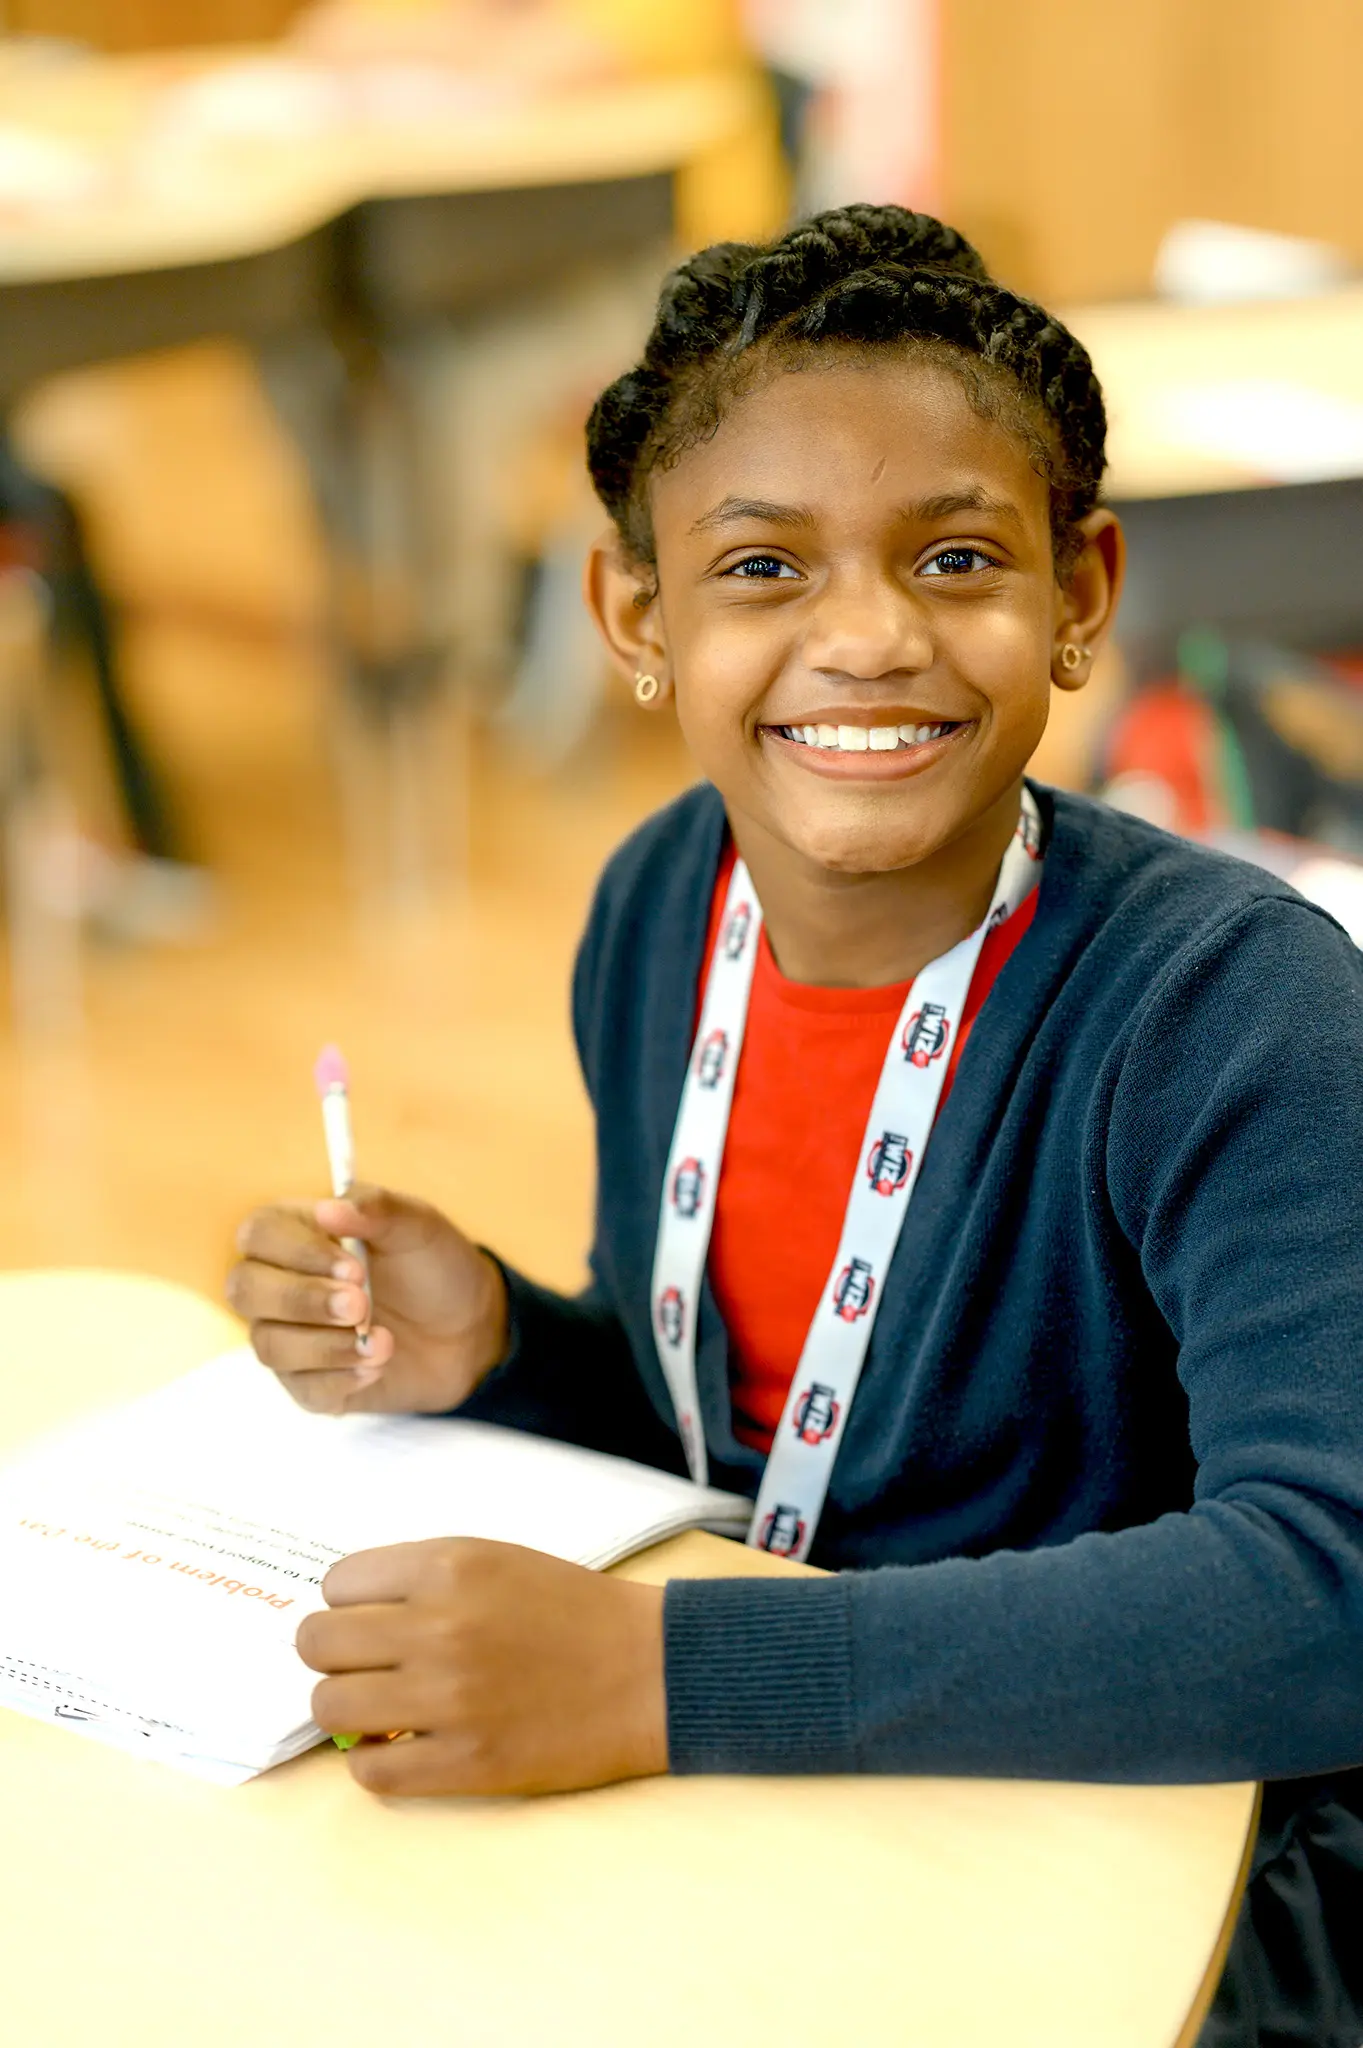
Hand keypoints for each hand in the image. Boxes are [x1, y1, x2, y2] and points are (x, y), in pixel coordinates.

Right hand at [227, 1186, 508, 1415]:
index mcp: (298, 1233)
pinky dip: (342, 1379)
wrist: (471, 1330)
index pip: (258, 1234)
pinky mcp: (310, 1383)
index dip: (296, 1252)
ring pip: (269, 1346)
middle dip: (302, 1301)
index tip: (353, 1267)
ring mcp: (291, 1336)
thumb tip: (328, 1208)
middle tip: (361, 1305)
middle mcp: (281, 1283)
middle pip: (243, 1290)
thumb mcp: (418, 1227)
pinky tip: (378, 1366)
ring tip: (384, 1341)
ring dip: (327, 1346)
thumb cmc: (435, 1267)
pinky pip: (301, 1390)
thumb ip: (376, 1209)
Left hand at [296, 1539, 667, 1795]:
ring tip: (383, 1709)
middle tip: (369, 1668)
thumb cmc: (572, 1610)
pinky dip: (376, 1761)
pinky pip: (370, 1771)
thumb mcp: (495, 1559)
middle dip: (335, 1657)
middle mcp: (438, 1626)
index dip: (349, 1605)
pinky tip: (405, 1748)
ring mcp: (448, 1698)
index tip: (373, 1622)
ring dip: (348, 1710)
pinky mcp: (465, 1762)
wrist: (649, 1671)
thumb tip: (345, 1616)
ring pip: (329, 1707)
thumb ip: (422, 1578)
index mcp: (449, 1565)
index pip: (336, 1584)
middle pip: (316, 1644)